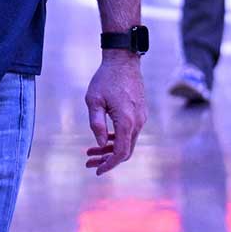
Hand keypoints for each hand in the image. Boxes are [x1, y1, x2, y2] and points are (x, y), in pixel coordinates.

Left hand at [83, 54, 146, 175]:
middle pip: (125, 151)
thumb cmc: (105, 79)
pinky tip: (103, 138)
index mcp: (126, 121)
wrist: (123, 61)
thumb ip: (96, 124)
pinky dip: (117, 138)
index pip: (120, 153)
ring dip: (110, 148)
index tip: (96, 170)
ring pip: (127, 142)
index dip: (109, 164)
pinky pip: (130, 132)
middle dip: (107, 159)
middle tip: (89, 161)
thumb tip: (100, 144)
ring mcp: (141, 117)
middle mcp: (138, 122)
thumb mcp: (93, 100)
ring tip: (91, 151)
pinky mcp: (140, 112)